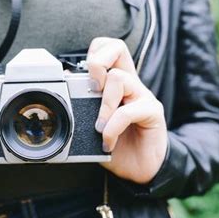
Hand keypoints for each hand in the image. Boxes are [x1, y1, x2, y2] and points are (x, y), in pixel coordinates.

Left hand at [87, 38, 167, 183]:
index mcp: (116, 83)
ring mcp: (142, 96)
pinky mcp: (152, 112)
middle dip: (97, 63)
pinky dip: (112, 128)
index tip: (82, 79)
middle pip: (118, 48)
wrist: (138, 169)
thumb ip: (82, 106)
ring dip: (103, 105)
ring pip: (119, 78)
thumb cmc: (116, 145)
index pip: (108, 49)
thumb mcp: (92, 124)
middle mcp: (130, 84)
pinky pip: (128, 111)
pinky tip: (108, 141)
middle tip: (92, 89)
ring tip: (99, 127)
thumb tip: (65, 86)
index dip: (94, 53)